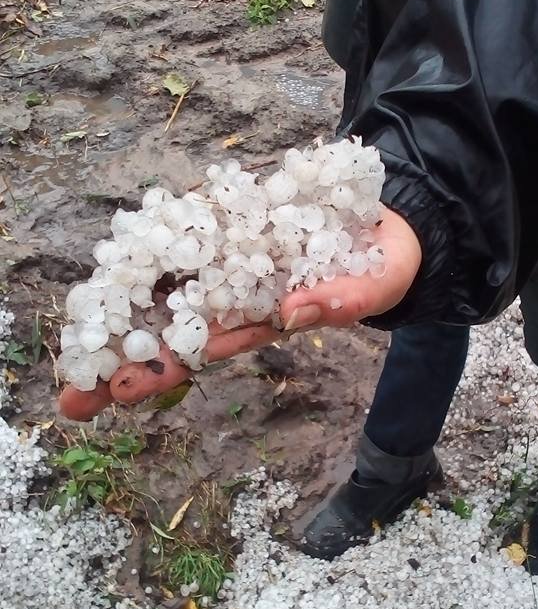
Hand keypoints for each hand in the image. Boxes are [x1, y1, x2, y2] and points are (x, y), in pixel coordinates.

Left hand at [58, 207, 420, 420]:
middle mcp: (243, 292)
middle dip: (129, 356)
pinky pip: (195, 225)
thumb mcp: (376, 287)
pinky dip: (160, 234)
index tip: (122, 390)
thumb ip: (341, 302)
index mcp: (270, 318)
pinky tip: (124, 244)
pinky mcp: (240, 217)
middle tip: (77, 391)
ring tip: (81, 320)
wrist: (388, 221)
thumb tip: (293, 312)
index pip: (209, 347)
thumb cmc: (386, 267)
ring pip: (176, 280)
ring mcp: (237, 254)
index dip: (168, 368)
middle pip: (177, 325)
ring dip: (130, 300)